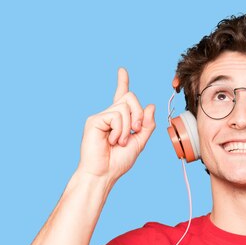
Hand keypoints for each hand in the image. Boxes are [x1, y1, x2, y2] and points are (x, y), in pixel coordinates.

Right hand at [78, 67, 155, 181]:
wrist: (104, 174)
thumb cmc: (118, 161)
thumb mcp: (139, 142)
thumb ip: (146, 125)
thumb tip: (151, 106)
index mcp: (119, 120)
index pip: (121, 96)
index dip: (122, 82)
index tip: (122, 70)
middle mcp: (109, 115)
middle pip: (130, 98)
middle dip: (138, 114)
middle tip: (135, 131)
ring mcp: (101, 116)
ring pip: (124, 107)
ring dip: (128, 128)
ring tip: (119, 142)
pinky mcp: (94, 120)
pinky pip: (116, 115)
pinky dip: (120, 130)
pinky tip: (112, 141)